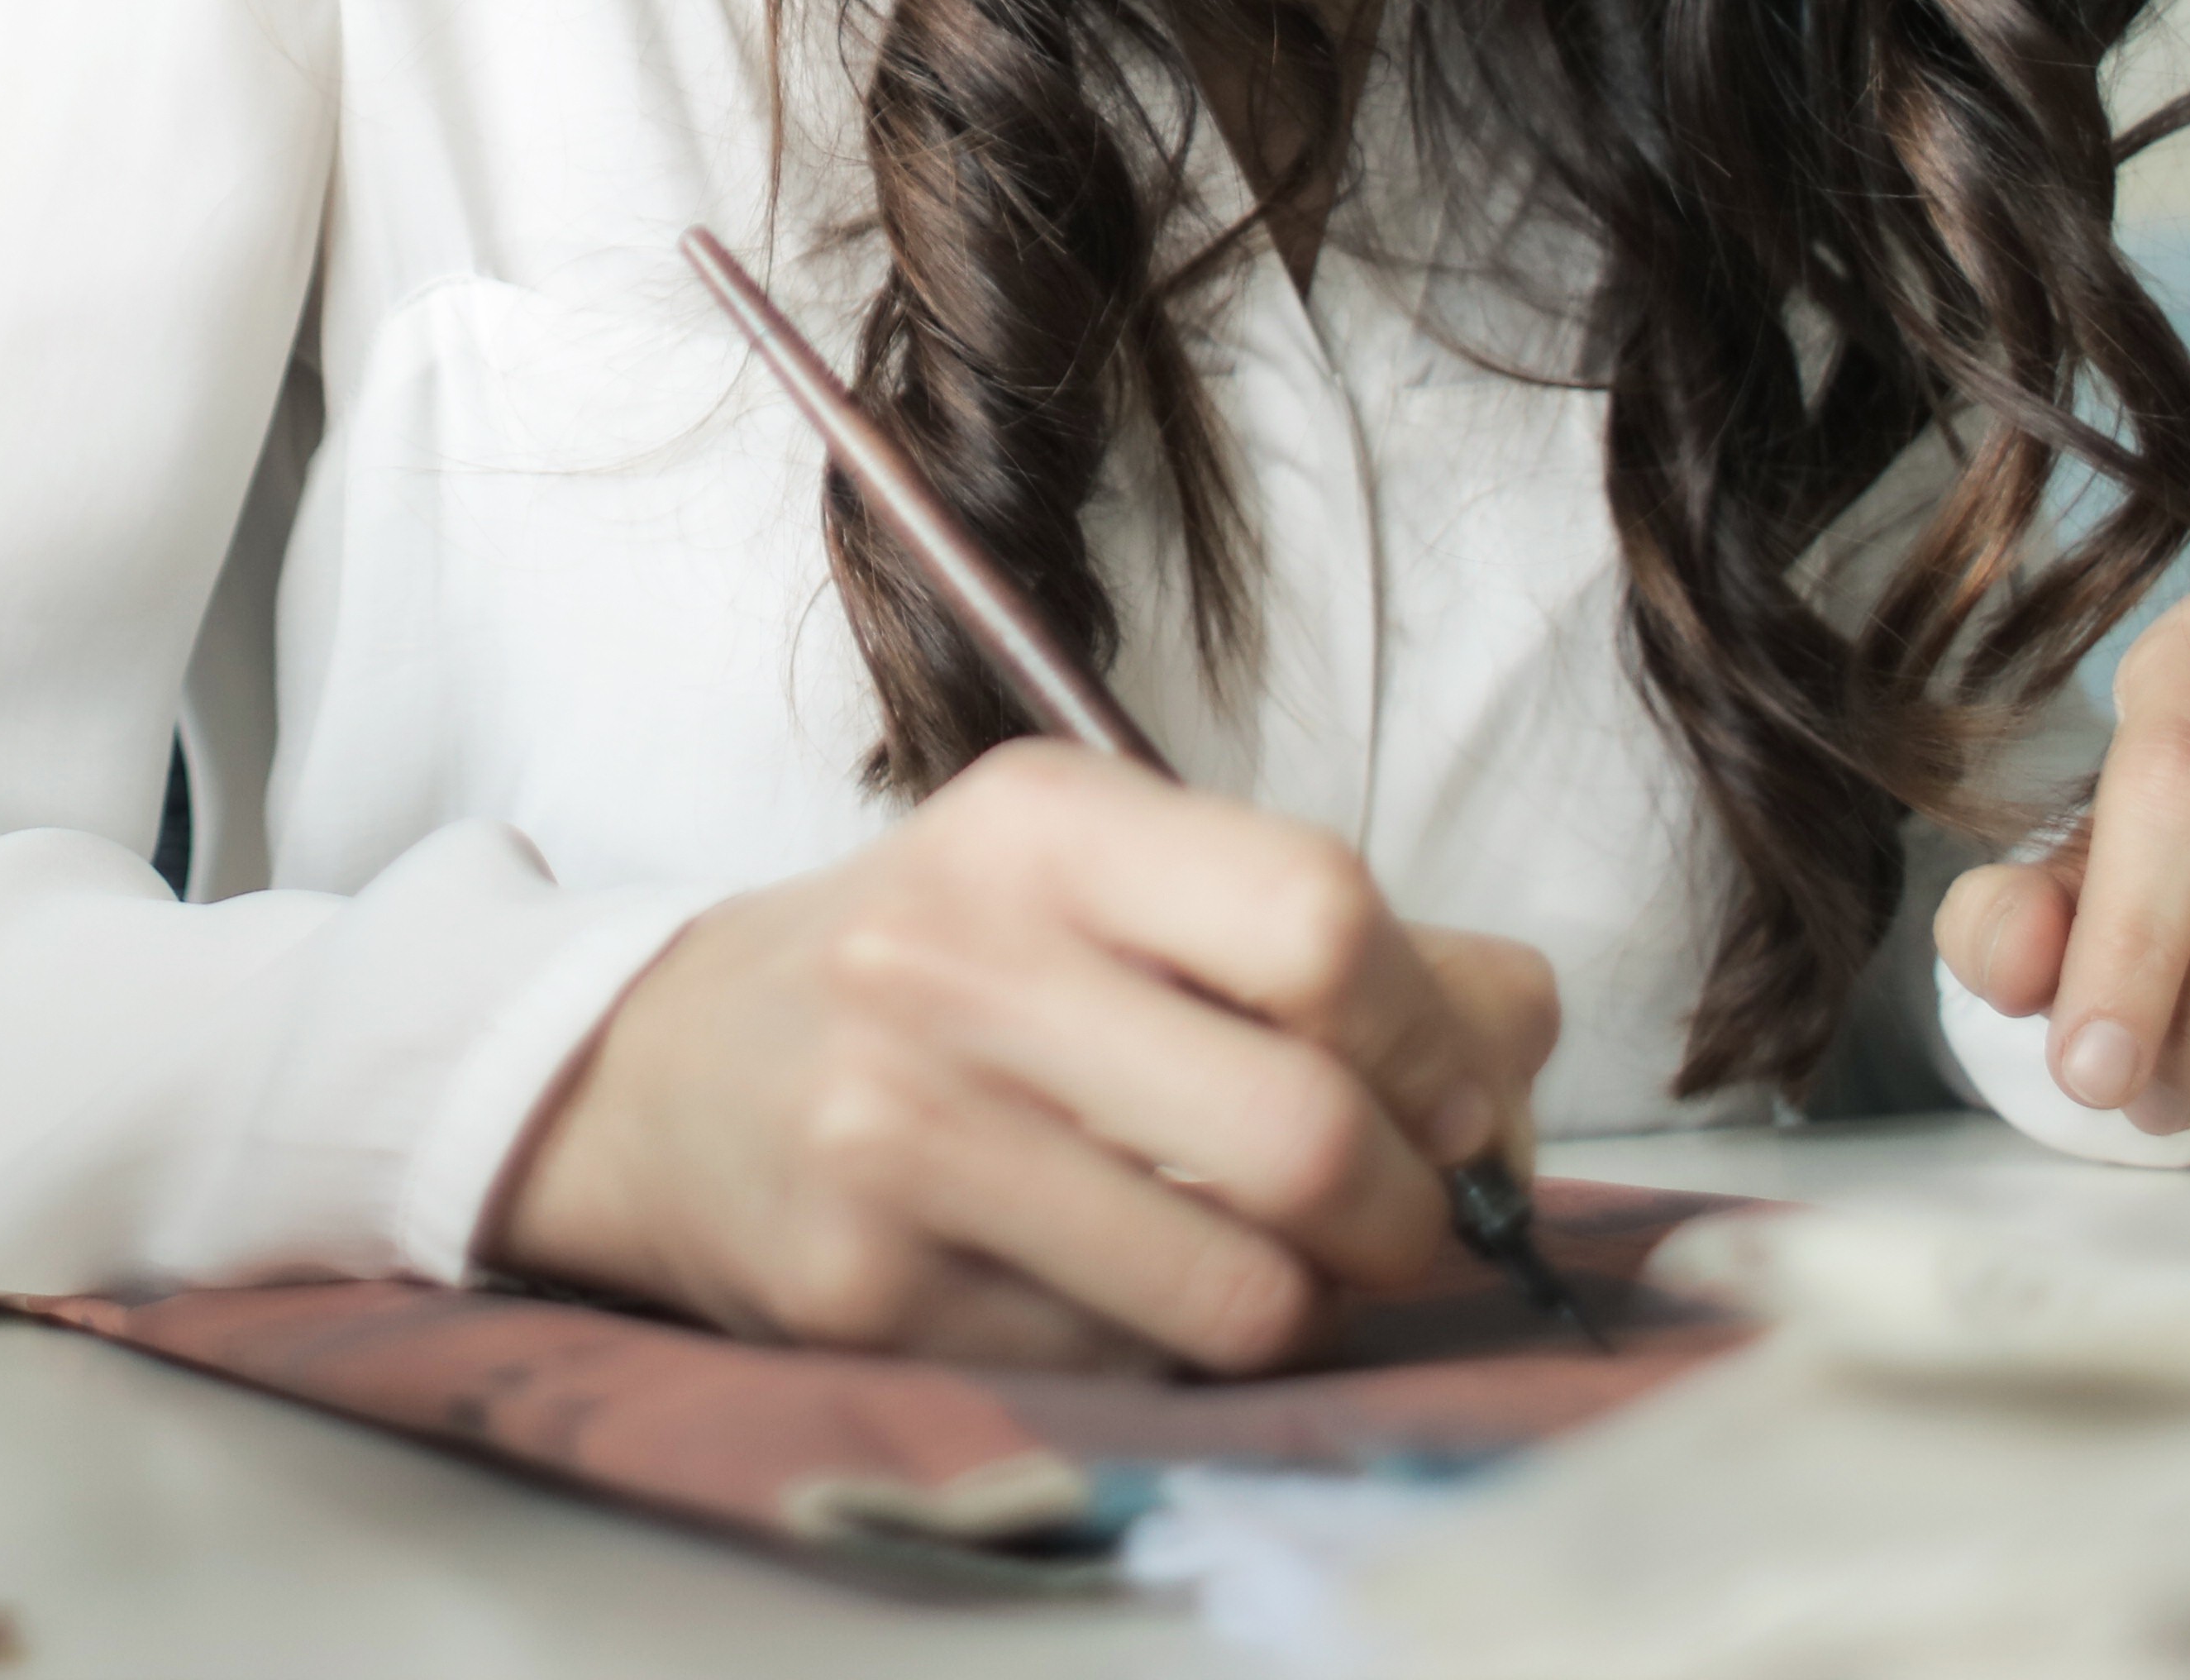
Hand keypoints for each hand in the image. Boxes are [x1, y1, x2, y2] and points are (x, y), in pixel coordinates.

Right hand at [480, 740, 1558, 1371]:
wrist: (667, 1073)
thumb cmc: (943, 971)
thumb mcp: (1104, 880)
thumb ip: (1320, 937)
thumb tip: (1522, 1043)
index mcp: (1044, 824)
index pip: (1325, 922)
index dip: (1440, 1037)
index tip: (1458, 1096)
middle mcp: (957, 962)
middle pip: (1307, 1134)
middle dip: (1408, 1210)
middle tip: (1398, 1214)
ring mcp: (898, 1132)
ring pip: (1241, 1293)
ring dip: (1306, 1302)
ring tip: (1268, 1259)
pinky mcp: (867, 1288)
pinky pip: (1128, 1364)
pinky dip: (1168, 1347)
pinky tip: (1113, 1281)